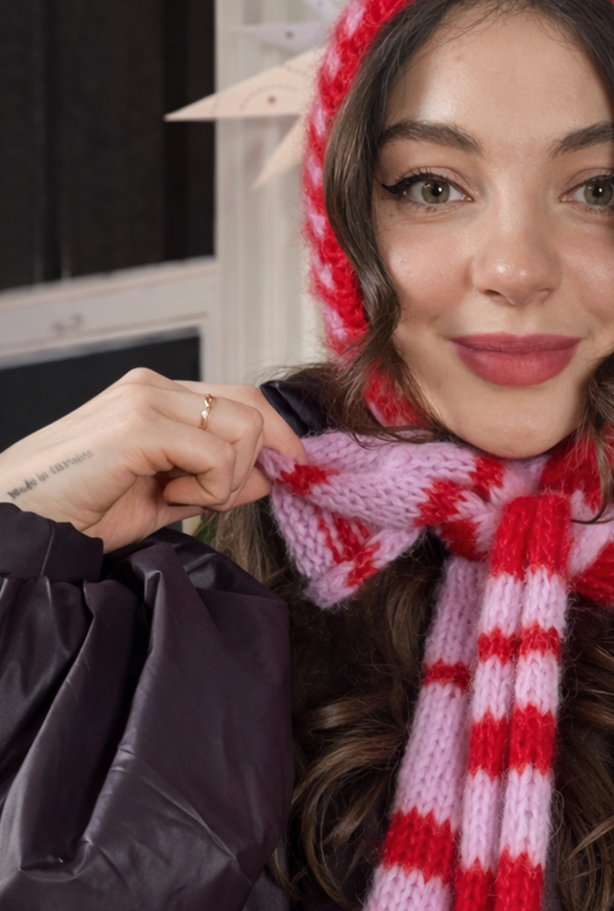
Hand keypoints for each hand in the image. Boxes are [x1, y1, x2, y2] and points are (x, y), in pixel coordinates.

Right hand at [0, 368, 306, 551]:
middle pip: (252, 407)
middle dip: (253, 461)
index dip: (276, 433)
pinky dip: (208, 489)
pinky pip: (217, 455)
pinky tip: (168, 497)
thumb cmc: (81, 510)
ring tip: (180, 497)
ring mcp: (145, 399)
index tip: (291, 471)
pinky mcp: (138, 425)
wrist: (23, 524)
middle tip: (209, 497)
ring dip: (227, 478)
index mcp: (159, 397)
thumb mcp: (167, 498)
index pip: (243, 397)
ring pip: (243, 428)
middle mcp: (153, 386)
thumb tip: (270, 475)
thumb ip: (217, 483)